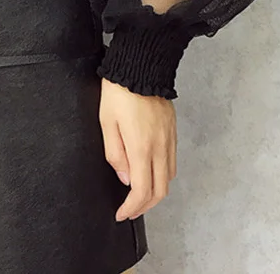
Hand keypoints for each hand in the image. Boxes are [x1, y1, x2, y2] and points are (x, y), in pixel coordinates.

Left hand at [99, 76, 176, 220]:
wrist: (140, 65)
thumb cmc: (119, 91)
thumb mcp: (107, 121)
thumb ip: (115, 153)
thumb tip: (124, 177)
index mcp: (141, 146)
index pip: (141, 191)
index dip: (132, 208)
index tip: (122, 214)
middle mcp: (160, 146)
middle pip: (160, 190)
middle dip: (145, 206)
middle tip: (130, 210)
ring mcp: (169, 138)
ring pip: (169, 177)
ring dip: (155, 191)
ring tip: (138, 194)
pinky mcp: (173, 130)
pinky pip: (172, 161)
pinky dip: (162, 174)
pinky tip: (150, 171)